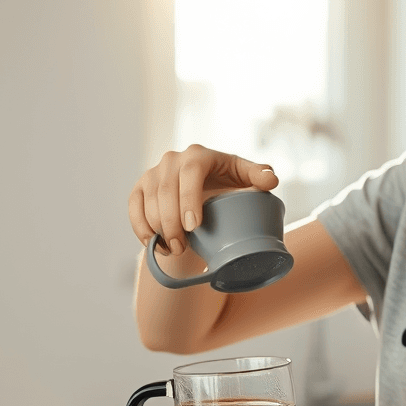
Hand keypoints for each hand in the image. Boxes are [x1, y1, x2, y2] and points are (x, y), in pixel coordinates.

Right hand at [129, 144, 277, 256]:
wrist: (205, 192)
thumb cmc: (228, 184)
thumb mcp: (245, 179)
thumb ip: (260, 176)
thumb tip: (271, 181)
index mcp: (199, 155)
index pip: (190, 173)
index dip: (188, 199)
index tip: (193, 226)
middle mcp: (173, 159)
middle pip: (166, 190)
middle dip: (171, 223)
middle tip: (182, 248)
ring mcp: (154, 173)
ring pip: (148, 202)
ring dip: (158, 229)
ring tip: (174, 250)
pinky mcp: (140, 187)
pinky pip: (134, 207)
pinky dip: (141, 228)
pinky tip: (154, 244)